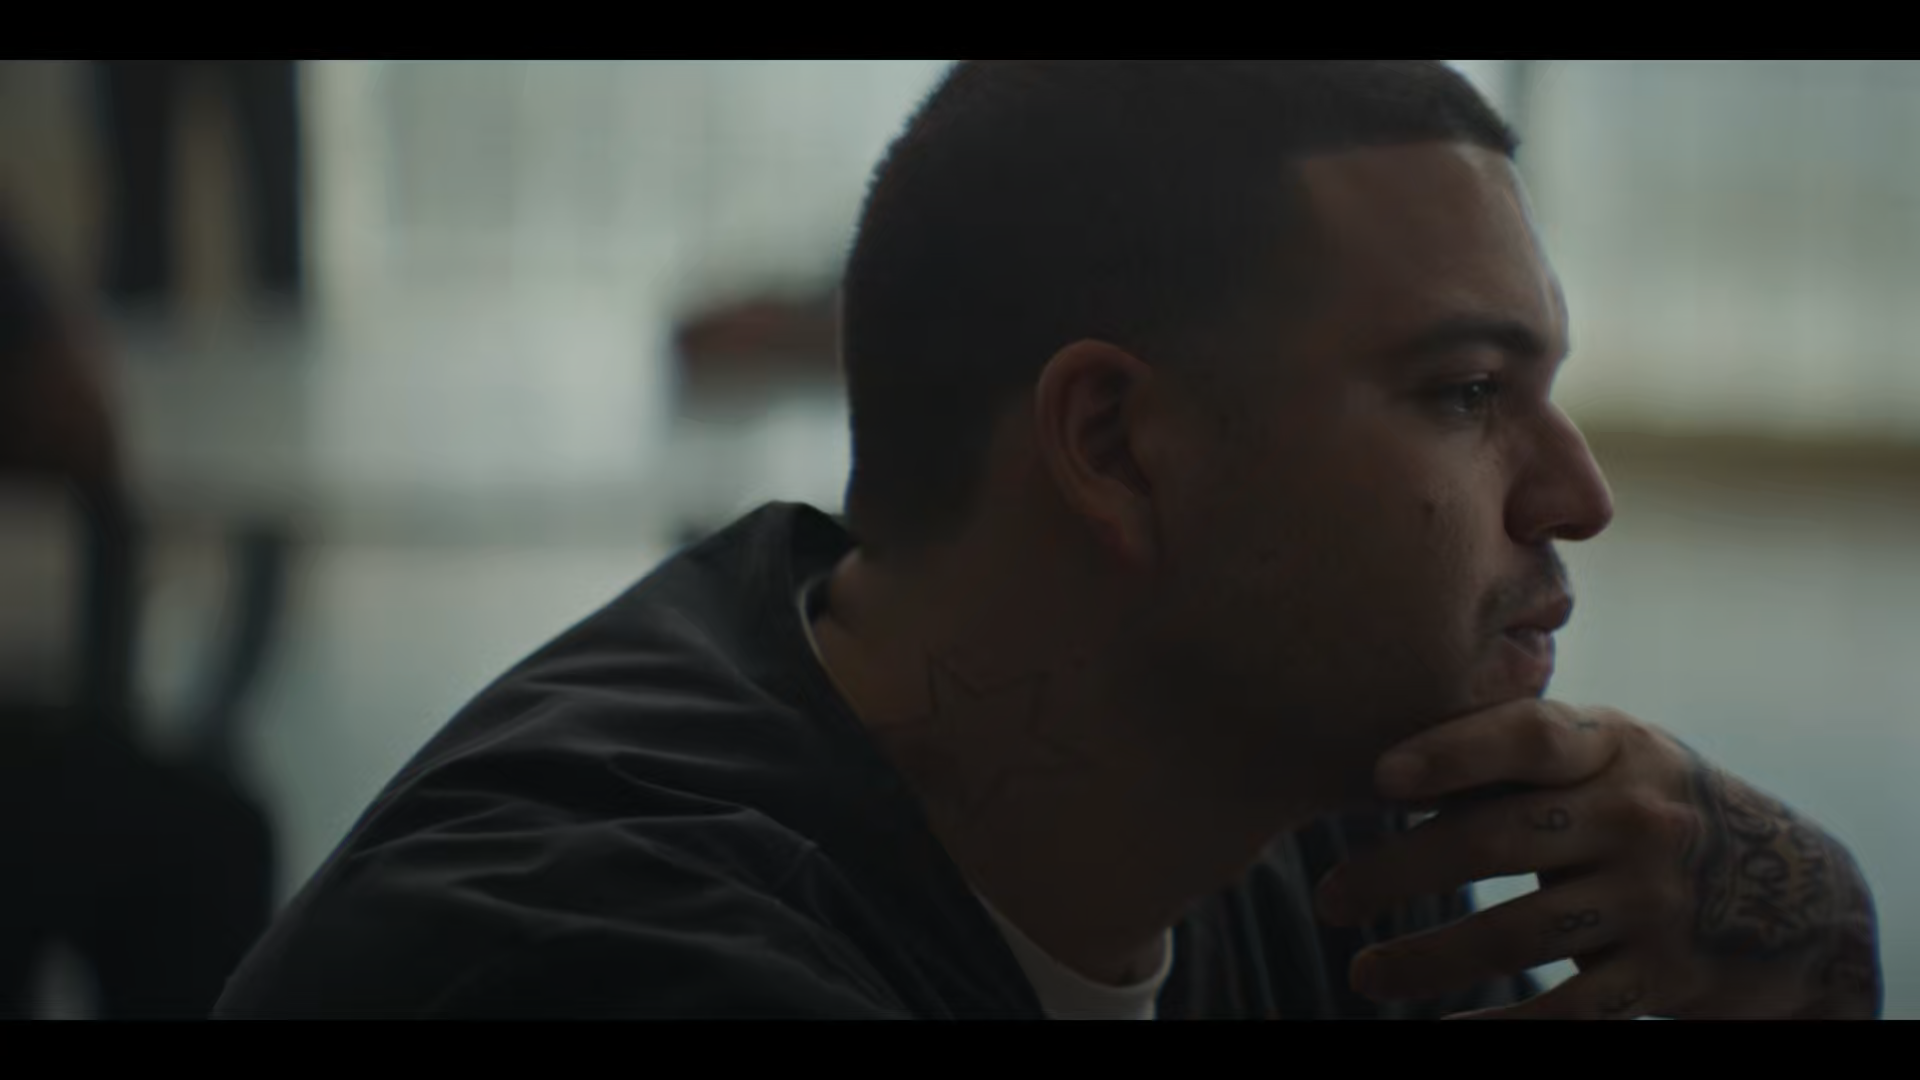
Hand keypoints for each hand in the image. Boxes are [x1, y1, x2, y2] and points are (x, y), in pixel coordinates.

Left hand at [1315, 702, 1883, 1019]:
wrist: (1799, 892)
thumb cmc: (1646, 805)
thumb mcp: (1607, 757)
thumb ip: (1517, 755)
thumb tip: (1379, 767)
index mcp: (1613, 746)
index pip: (1527, 738)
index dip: (1453, 752)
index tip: (1379, 778)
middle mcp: (1637, 815)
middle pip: (1500, 840)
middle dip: (1401, 871)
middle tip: (1330, 898)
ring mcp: (1655, 898)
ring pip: (1520, 932)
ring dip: (1429, 959)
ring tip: (1363, 974)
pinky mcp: (1665, 974)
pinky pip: (1568, 1010)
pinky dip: (1498, 1026)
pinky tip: (1439, 1032)